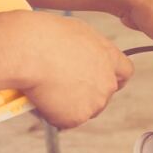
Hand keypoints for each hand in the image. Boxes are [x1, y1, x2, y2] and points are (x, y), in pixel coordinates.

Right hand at [11, 11, 133, 127]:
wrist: (28, 51)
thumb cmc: (44, 35)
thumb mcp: (74, 32)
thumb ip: (85, 49)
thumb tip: (77, 57)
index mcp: (108, 57)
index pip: (125, 72)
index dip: (112, 77)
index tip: (100, 78)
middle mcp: (107, 81)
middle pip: (105, 95)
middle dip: (87, 95)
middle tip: (64, 88)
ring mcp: (94, 102)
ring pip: (84, 110)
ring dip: (69, 105)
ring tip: (46, 89)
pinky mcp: (77, 117)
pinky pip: (64, 120)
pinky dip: (52, 114)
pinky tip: (40, 98)